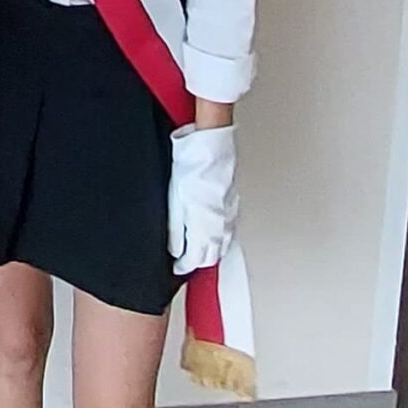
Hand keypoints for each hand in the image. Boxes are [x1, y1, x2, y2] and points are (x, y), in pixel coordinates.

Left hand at [168, 125, 238, 273]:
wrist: (211, 139)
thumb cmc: (193, 161)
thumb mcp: (174, 197)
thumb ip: (174, 228)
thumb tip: (175, 249)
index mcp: (205, 224)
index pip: (197, 258)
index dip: (184, 266)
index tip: (177, 267)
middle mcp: (222, 221)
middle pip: (213, 254)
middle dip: (200, 261)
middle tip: (186, 262)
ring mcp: (230, 211)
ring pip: (224, 242)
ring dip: (212, 249)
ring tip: (198, 250)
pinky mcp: (234, 200)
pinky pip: (230, 227)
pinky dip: (220, 235)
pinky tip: (212, 230)